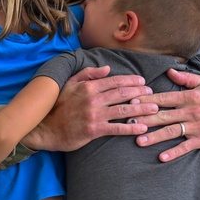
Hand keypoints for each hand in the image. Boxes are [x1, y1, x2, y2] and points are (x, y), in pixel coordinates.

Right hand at [23, 65, 157, 151]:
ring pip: (123, 110)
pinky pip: (117, 128)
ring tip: (154, 109)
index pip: (114, 81)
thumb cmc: (57, 106)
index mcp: (88, 86)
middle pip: (122, 94)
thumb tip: (106, 68)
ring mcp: (94, 114)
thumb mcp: (69, 84)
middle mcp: (93, 99)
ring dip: (141, 109)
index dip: (131, 81)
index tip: (142, 82)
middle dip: (140, 93)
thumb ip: (87, 74)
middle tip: (152, 93)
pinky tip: (142, 128)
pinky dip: (131, 128)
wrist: (45, 128)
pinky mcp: (94, 130)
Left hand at [134, 69, 199, 161]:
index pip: (164, 98)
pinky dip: (174, 152)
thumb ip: (187, 78)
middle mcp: (191, 111)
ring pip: (171, 131)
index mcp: (190, 97)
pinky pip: (186, 147)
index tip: (131, 102)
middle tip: (128, 122)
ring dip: (154, 137)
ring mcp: (197, 126)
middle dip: (144, 119)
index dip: (147, 100)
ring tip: (139, 141)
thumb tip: (169, 72)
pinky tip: (162, 157)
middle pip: (163, 115)